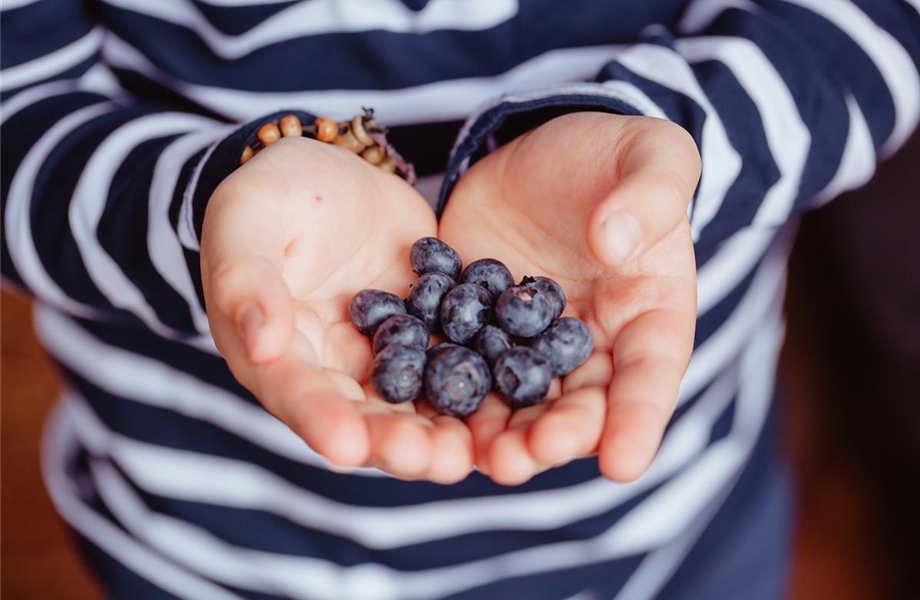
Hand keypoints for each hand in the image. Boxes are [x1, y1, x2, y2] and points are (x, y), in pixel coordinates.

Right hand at [201, 137, 472, 482]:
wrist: (336, 167)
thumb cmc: (273, 192)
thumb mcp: (247, 224)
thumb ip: (247, 282)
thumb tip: (261, 347)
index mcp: (275, 353)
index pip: (296, 393)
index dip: (321, 420)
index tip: (348, 447)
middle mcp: (332, 367)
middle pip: (363, 414)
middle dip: (398, 442)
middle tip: (437, 462)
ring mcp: (385, 352)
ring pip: (415, 401)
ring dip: (444, 429)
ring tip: (475, 451)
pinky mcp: (429, 329)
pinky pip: (456, 358)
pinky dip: (482, 380)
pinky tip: (513, 397)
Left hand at [439, 112, 699, 484]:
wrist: (544, 150)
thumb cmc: (616, 157)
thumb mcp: (651, 157)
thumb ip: (649, 194)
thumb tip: (613, 242)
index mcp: (648, 316)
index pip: (650, 374)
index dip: (638, 419)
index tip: (623, 464)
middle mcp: (590, 344)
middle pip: (578, 403)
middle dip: (553, 436)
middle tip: (522, 461)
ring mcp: (527, 341)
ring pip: (517, 398)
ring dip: (497, 432)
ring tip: (475, 458)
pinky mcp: (476, 325)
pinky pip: (462, 359)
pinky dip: (445, 388)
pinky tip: (422, 412)